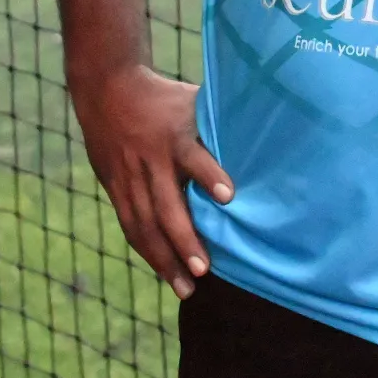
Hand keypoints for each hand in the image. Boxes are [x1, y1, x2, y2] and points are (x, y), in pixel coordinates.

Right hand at [70, 65, 232, 298]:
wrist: (108, 89)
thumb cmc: (165, 98)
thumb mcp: (193, 101)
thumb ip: (219, 124)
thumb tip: (269, 131)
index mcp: (175, 135)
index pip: (193, 156)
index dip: (209, 175)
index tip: (229, 195)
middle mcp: (150, 159)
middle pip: (166, 205)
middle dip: (184, 240)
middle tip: (204, 270)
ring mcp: (129, 177)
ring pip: (145, 224)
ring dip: (165, 258)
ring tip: (186, 288)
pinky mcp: (115, 188)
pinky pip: (130, 225)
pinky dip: (147, 251)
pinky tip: (164, 273)